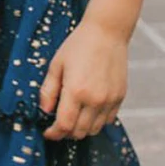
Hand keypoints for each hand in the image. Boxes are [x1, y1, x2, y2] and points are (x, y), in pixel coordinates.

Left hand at [39, 18, 127, 140]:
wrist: (106, 32)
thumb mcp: (56, 64)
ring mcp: (109, 100)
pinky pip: (108, 120)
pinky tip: (88, 110)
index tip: (48, 132)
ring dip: (82, 128)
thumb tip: (44, 110)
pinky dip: (97, 121)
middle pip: (79, 132)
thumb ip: (49, 90)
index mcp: (76, 91)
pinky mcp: (120, 97)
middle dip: (66, 132)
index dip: (54, 133)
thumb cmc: (79, 45)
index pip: (64, 125)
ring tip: (73, 117)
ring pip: (94, 129)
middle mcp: (95, 99)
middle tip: (58, 124)